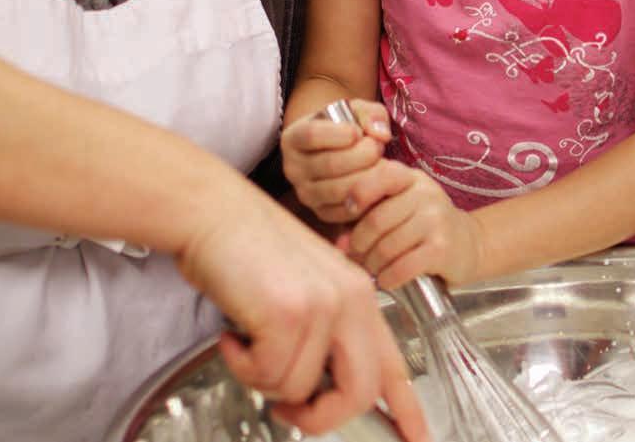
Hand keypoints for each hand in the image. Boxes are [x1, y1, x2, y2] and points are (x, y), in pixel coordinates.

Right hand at [176, 182, 431, 441]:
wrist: (216, 214)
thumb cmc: (250, 252)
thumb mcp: (305, 287)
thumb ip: (324, 333)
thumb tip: (315, 392)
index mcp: (359, 296)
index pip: (392, 363)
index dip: (407, 409)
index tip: (419, 438)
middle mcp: (351, 300)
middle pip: (358, 392)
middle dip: (320, 417)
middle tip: (289, 411)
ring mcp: (323, 306)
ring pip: (298, 388)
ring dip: (262, 377)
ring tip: (248, 338)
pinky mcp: (289, 313)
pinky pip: (266, 375)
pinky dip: (241, 364)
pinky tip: (235, 332)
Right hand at [282, 99, 391, 223]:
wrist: (340, 154)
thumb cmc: (347, 127)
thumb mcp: (355, 111)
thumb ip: (369, 114)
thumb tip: (380, 134)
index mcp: (294, 138)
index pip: (311, 135)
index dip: (338, 134)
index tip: (358, 132)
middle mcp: (294, 169)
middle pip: (329, 164)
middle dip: (363, 154)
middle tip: (379, 147)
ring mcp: (305, 194)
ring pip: (338, 190)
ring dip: (369, 176)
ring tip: (382, 163)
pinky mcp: (322, 213)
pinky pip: (346, 211)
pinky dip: (368, 199)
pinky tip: (380, 185)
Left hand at [342, 160, 482, 288]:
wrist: (467, 244)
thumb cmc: (423, 227)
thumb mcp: (401, 207)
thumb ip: (369, 215)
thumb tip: (340, 245)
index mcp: (411, 179)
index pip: (382, 176)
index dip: (358, 193)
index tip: (348, 212)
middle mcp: (426, 195)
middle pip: (376, 220)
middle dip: (359, 245)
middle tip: (359, 256)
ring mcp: (436, 220)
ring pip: (387, 247)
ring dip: (373, 265)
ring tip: (374, 269)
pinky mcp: (442, 248)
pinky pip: (402, 267)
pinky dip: (388, 278)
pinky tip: (388, 279)